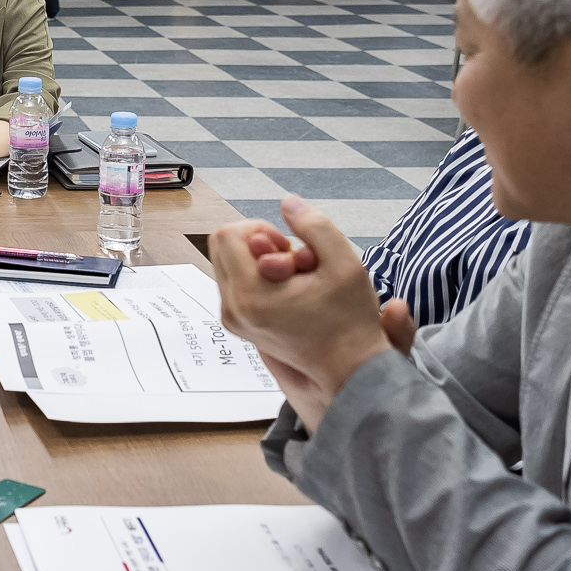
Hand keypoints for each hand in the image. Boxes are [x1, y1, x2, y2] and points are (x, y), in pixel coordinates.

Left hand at [211, 196, 391, 433]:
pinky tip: (287, 288)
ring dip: (257, 258)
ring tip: (293, 276)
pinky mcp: (238, 324)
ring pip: (227, 263)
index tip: (289, 247)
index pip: (228, 234)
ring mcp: (232, 319)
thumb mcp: (345, 264)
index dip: (260, 229)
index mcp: (251, 296)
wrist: (349, 368)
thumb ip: (314, 225)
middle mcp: (233, 309)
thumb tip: (287, 202)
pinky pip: (234, 282)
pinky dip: (256, 275)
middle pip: (221, 246)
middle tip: (292, 259)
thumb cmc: (349, 320)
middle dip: (256, 242)